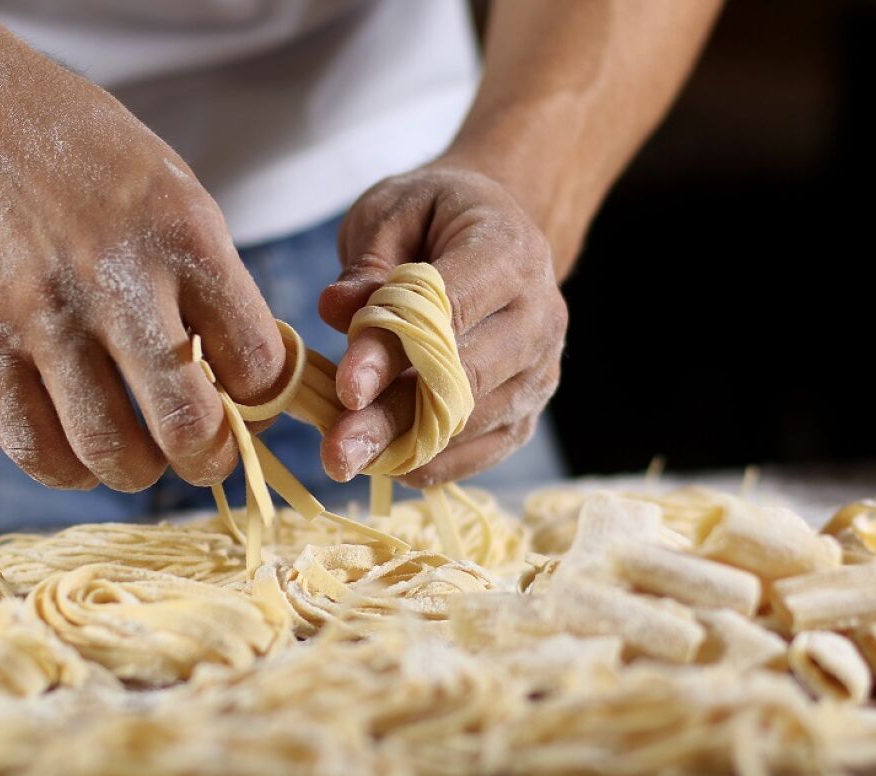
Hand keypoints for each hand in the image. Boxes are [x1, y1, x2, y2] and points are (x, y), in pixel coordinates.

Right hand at [0, 25, 284, 491]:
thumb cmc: (85, 160)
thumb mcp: (175, 193)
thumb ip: (213, 284)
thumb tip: (249, 380)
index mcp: (182, 236)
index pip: (255, 360)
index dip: (263, 399)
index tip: (249, 402)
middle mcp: (114, 278)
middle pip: (184, 422)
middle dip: (209, 459)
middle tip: (205, 456)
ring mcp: (39, 314)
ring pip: (106, 448)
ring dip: (138, 472)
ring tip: (142, 457)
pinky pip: (31, 444)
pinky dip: (67, 470)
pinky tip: (82, 459)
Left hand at [318, 164, 565, 486]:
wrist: (497, 235)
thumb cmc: (437, 218)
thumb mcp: (394, 212)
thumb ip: (368, 263)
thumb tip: (335, 308)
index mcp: (510, 253)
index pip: (452, 311)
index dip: (396, 351)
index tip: (346, 388)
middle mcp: (539, 316)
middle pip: (465, 380)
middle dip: (395, 417)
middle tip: (335, 451)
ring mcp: (541, 369)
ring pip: (472, 423)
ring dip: (406, 446)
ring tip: (346, 458)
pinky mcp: (528, 408)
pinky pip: (484, 450)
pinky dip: (434, 462)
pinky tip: (386, 463)